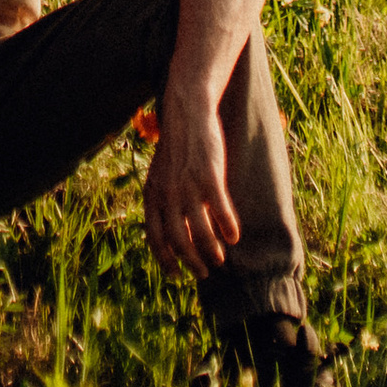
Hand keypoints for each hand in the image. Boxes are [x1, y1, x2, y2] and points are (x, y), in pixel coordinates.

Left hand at [142, 81, 240, 280]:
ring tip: (220, 258)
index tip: (176, 274)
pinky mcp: (208, 175)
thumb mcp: (162, 175)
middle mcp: (167, 193)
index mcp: (152, 194)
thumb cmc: (177, 148)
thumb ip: (164, 201)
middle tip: (203, 272)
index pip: (155, 236)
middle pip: (178, 239)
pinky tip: (234, 236)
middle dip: (191, 260)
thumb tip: (176, 232)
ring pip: (198, 229)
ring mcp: (187, 185)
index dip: (165, 259)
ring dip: (209, 249)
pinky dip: (227, 226)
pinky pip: (219, 209)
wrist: (187, 113)